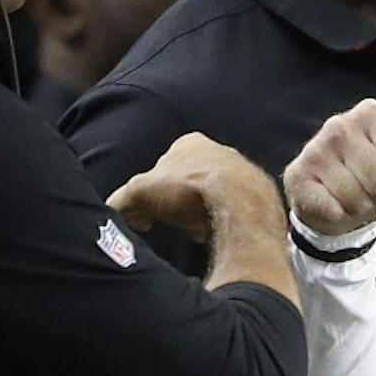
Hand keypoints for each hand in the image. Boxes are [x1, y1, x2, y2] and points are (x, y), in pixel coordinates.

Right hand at [108, 132, 276, 242]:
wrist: (240, 203)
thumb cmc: (189, 189)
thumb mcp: (140, 192)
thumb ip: (122, 199)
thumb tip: (115, 212)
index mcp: (190, 142)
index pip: (163, 166)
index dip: (152, 190)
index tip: (147, 211)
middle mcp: (220, 151)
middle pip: (188, 181)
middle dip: (177, 203)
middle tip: (172, 221)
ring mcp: (244, 171)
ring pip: (212, 196)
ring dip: (200, 214)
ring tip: (195, 229)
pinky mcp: (260, 195)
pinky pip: (233, 210)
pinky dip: (221, 222)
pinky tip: (216, 232)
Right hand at [284, 100, 375, 234]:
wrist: (345, 199)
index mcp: (374, 113)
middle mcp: (340, 124)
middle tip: (373, 187)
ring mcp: (314, 148)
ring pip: (356, 198)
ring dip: (361, 206)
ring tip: (355, 195)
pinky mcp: (297, 175)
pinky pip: (331, 209)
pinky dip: (339, 215)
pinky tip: (334, 202)